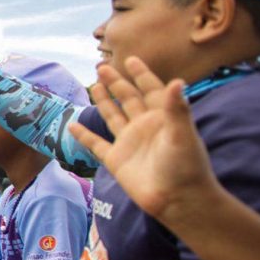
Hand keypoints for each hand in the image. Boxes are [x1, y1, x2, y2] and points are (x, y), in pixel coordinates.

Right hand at [68, 57, 217, 225]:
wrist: (177, 200)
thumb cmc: (186, 167)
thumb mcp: (183, 135)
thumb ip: (177, 108)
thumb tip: (177, 81)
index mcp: (161, 117)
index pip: (150, 90)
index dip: (141, 74)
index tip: (131, 59)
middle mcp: (144, 126)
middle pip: (128, 99)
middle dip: (117, 82)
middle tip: (103, 67)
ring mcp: (129, 143)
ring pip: (113, 116)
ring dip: (103, 101)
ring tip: (94, 85)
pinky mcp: (116, 160)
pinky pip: (96, 144)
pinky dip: (84, 135)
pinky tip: (73, 125)